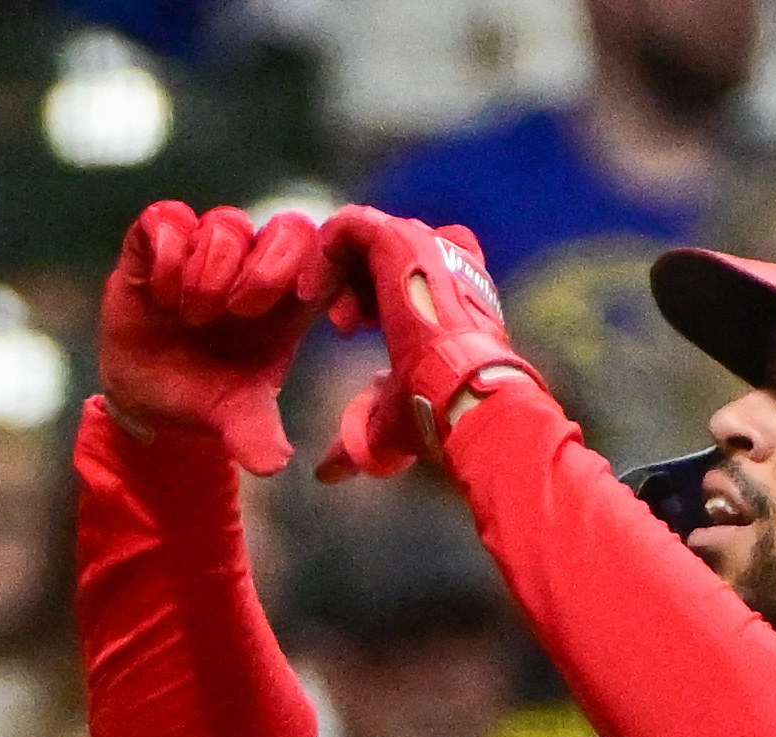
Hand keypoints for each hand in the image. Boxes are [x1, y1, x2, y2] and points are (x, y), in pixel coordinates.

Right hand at [98, 200, 335, 474]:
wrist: (146, 397)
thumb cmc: (205, 394)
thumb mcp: (233, 416)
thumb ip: (255, 433)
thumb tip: (273, 463)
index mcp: (291, 298)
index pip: (330, 255)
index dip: (328, 267)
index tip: (306, 304)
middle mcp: (254, 264)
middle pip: (288, 228)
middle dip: (265, 270)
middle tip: (237, 312)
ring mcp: (205, 248)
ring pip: (226, 223)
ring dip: (209, 270)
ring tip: (190, 315)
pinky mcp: (158, 242)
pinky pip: (168, 219)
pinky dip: (168, 253)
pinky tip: (160, 293)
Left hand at [314, 207, 534, 481]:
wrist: (466, 397)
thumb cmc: (442, 416)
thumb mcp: (393, 424)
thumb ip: (360, 434)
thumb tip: (327, 472)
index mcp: (451, 296)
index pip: (405, 270)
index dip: (367, 296)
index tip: (347, 331)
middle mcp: (445, 264)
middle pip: (385, 251)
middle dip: (352, 282)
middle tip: (342, 325)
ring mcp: (427, 247)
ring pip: (367, 236)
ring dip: (337, 270)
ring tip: (322, 308)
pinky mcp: (401, 241)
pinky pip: (349, 224)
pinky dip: (323, 252)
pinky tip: (310, 292)